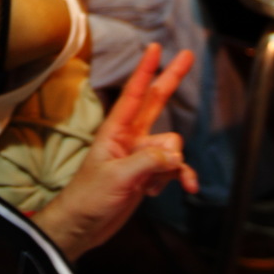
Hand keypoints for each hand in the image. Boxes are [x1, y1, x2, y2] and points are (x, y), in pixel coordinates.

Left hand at [34, 44, 196, 259]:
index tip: (155, 47)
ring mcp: (141, 154)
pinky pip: (175, 167)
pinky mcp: (148, 173)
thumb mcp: (117, 177)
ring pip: (172, 146)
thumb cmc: (90, 197)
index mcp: (116, 131)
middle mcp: (130, 137)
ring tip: (155, 184)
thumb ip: (148, 162)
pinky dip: (181, 177)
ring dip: (174, 165)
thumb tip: (176, 154)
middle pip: (157, 103)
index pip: (134, 94)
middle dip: (172, 79)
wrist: (85, 225)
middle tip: (188, 55)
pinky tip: (182, 189)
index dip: (146, 70)